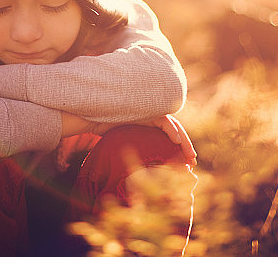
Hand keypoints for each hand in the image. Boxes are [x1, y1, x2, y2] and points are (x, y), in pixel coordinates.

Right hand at [60, 113, 196, 165]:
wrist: (85, 115)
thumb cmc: (95, 126)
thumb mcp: (116, 138)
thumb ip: (126, 143)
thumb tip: (129, 169)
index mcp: (143, 121)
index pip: (164, 132)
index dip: (175, 145)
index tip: (184, 162)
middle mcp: (147, 114)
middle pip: (171, 128)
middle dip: (183, 144)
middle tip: (192, 161)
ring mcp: (145, 110)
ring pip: (171, 124)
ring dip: (182, 140)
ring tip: (189, 156)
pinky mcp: (142, 109)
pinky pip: (162, 119)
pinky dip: (171, 130)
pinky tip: (175, 141)